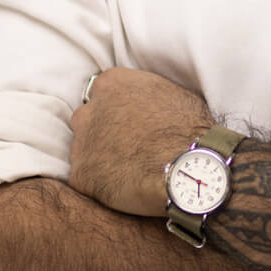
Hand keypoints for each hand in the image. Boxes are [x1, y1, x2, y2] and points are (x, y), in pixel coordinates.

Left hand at [69, 67, 211, 216]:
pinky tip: (125, 187)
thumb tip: (146, 104)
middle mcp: (91, 108)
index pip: (102, 92)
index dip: (116, 109)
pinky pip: (85, 179)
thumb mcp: (170, 92)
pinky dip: (100, 184)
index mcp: (112, 83)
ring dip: (99, 158)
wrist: (188, 164)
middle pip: (87, 118)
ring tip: (128, 170)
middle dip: (101, 131)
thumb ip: (145, 95)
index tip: (128, 122)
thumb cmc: (189, 127)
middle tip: (125, 146)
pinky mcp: (81, 175)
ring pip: (84, 149)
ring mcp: (83, 142)